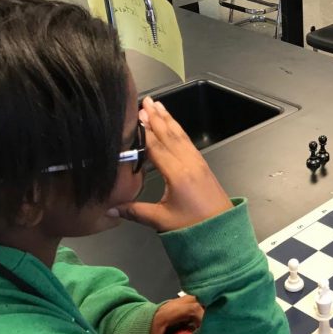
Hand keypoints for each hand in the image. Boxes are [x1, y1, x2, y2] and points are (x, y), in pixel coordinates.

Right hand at [121, 96, 232, 231]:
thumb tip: (110, 209)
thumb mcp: (162, 220)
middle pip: (170, 135)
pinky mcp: (203, 166)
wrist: (223, 232)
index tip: (133, 116)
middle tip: (145, 101)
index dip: (144, 131)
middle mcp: (189, 164)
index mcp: (177, 174)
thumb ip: (135, 212)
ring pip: (181, 136)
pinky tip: (174, 126)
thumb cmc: (194, 227)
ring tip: (158, 106)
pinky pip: (189, 143)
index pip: (157, 147)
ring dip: (169, 120)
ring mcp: (198, 163)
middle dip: (157, 117)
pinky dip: (179, 131)